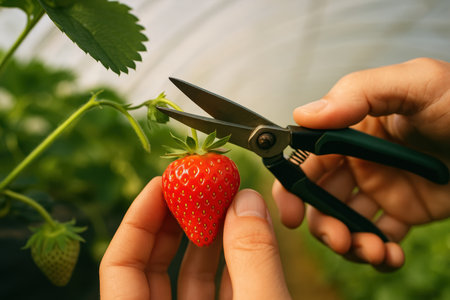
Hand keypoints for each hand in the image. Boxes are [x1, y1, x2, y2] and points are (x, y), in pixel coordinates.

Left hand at [100, 177, 290, 299]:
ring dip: (208, 235)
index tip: (164, 181)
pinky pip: (216, 291)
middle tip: (196, 183)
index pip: (119, 264)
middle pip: (150, 265)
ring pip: (186, 278)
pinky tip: (244, 233)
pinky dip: (230, 261)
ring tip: (226, 201)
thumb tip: (245, 202)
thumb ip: (252, 258)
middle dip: (176, 218)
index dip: (138, 217)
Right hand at [273, 57, 449, 270]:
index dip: (293, 188)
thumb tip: (302, 114)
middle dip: (323, 223)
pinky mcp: (405, 210)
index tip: (291, 215)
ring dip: (351, 243)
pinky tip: (391, 257)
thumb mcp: (417, 83)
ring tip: (374, 253)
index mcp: (353, 128)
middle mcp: (361, 159)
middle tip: (339, 240)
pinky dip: (380, 253)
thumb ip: (358, 92)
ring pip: (347, 221)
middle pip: (322, 197)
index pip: (310, 159)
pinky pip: (381, 236)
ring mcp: (382, 186)